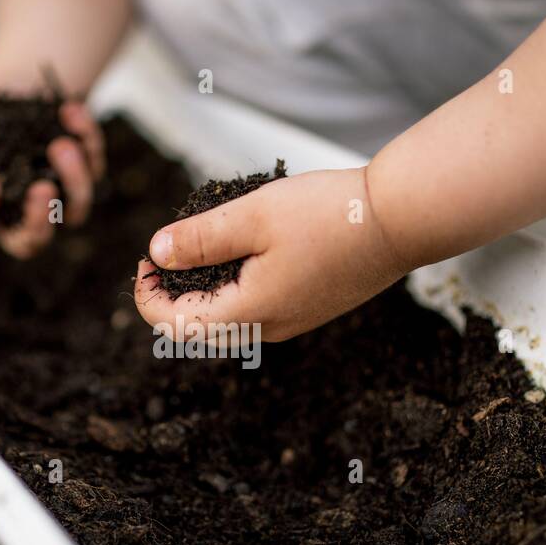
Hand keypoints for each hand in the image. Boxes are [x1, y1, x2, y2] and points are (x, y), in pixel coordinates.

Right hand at [0, 97, 104, 257]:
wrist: (17, 93)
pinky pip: (93, 169)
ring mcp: (56, 200)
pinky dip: (86, 140)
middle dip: (38, 223)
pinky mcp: (84, 177)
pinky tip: (71, 111)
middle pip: (29, 243)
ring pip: (74, 212)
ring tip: (62, 145)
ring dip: (73, 180)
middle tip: (42, 189)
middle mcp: (18, 213)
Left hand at [134, 167, 411, 341]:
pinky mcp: (309, 308)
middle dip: (171, 298)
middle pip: (200, 331)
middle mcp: (270, 328)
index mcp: (250, 312)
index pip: (176, 326)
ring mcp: (293, 321)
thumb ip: (200, 238)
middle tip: (162, 257)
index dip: (148, 297)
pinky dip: (232, 291)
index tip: (145, 261)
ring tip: (196, 251)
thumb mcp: (253, 214)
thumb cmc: (329, 214)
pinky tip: (237, 255)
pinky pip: (256, 311)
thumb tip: (156, 254)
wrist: (399, 221)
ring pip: (229, 323)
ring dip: (202, 294)